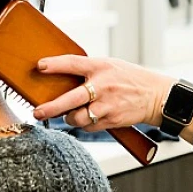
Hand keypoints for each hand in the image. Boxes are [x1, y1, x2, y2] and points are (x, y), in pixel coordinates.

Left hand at [32, 54, 173, 131]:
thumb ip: (90, 70)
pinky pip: (89, 127)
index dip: (55, 65)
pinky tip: (90, 117)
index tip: (40, 66)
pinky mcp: (111, 120)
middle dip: (51, 108)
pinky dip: (85, 124)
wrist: (155, 95)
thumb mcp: (111, 66)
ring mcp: (107, 105)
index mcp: (101, 67)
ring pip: (78, 118)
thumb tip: (62, 77)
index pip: (74, 63)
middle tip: (37, 112)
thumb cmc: (130, 78)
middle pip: (71, 99)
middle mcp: (103, 86)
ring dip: (69, 118)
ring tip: (69, 115)